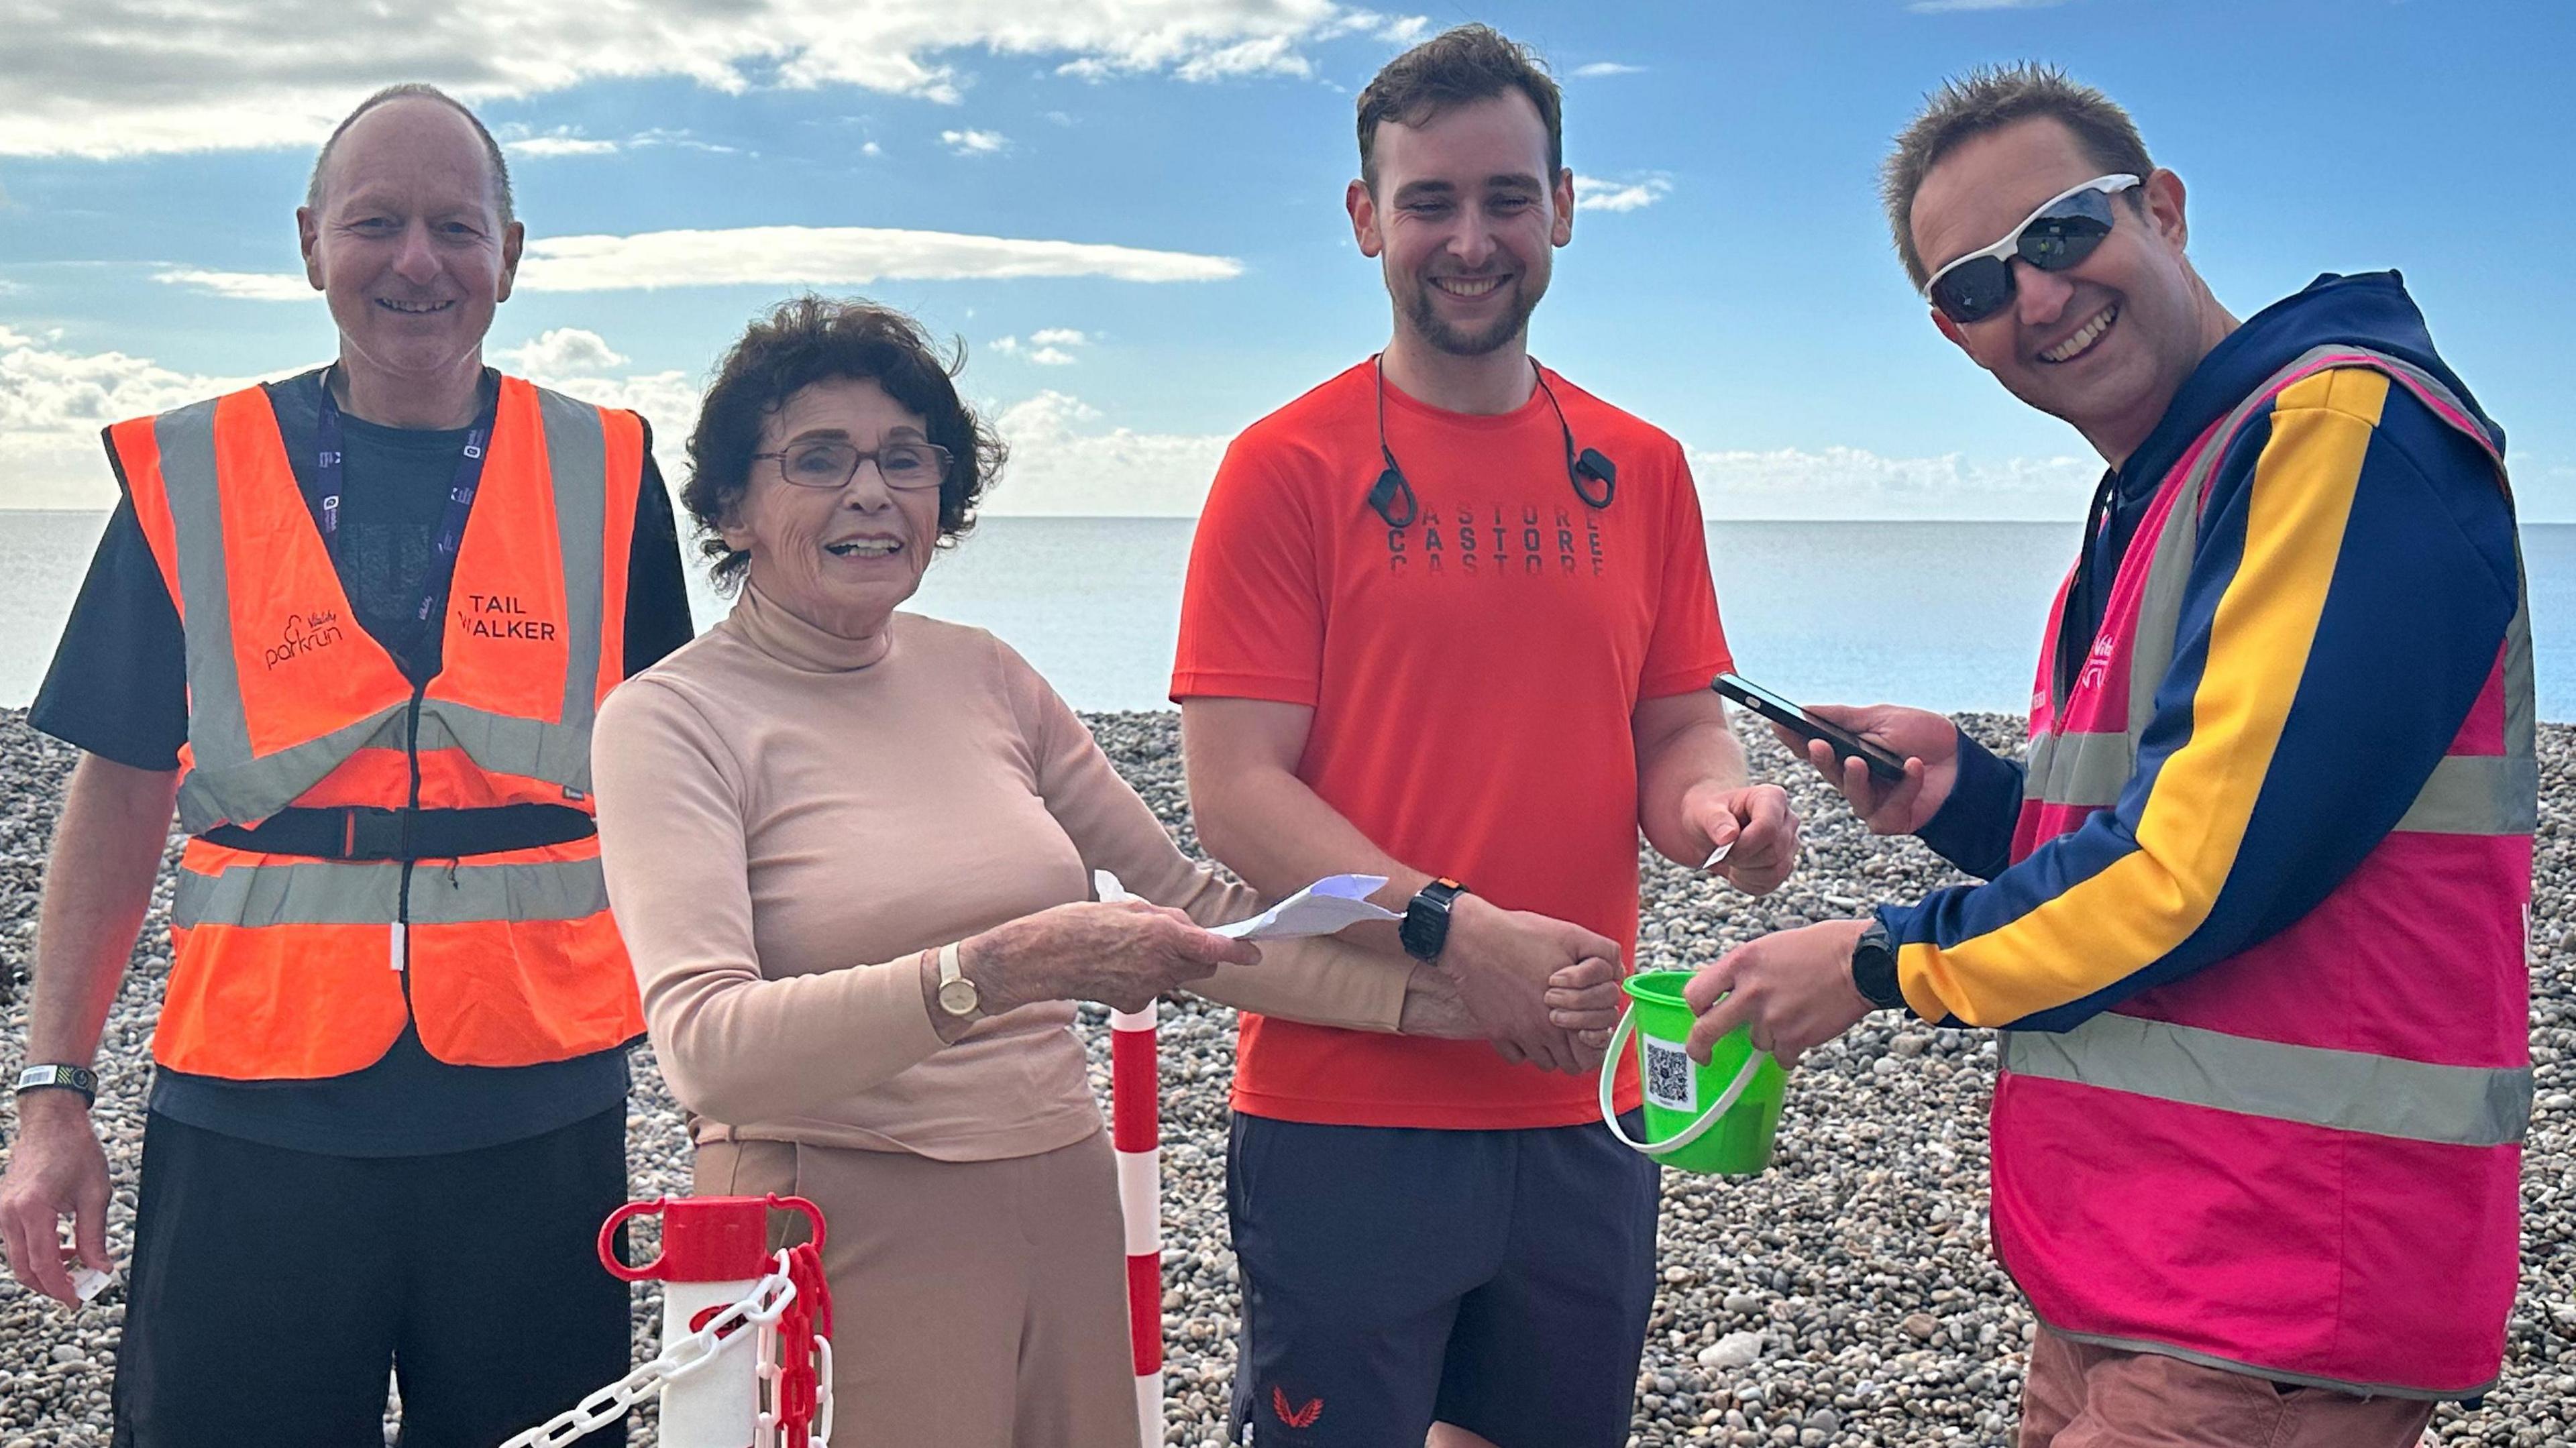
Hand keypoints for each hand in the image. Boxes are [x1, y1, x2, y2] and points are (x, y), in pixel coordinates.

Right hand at [0, 1091, 114, 1306]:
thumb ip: (94, 1236)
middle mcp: (8, 1213)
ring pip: (16, 1258)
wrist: (52, 1123)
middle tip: (76, 1292)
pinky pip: (14, 1243)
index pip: (43, 1264)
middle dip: (49, 1286)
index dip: (60, 1288)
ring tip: (74, 1268)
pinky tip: (60, 1250)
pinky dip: (34, 1254)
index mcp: (32, 1209)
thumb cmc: (77, 1152)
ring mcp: (0, 1210)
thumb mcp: (96, 1195)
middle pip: (23, 1268)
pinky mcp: (2, 1208)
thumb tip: (101, 1269)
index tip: (78, 1300)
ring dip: (42, 1270)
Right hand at [962, 898, 1261, 1015]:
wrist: (1040, 958)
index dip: (1240, 950)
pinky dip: (1147, 977)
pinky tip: (1118, 966)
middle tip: (1176, 935)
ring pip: (1179, 976)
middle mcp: (1159, 966)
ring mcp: (1147, 989)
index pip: (1214, 947)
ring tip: (1134, 946)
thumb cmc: (1078, 923)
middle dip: (1202, 953)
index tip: (1255, 951)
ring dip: (1172, 963)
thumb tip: (1190, 929)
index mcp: (1160, 935)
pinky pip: (1154, 989)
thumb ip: (1166, 918)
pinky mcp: (1133, 1004)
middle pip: (1203, 965)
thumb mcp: (1127, 906)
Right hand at [1436, 895, 1621, 1075]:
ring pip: (1545, 1064)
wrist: (1474, 939)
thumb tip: (1617, 973)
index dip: (1594, 1042)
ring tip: (1546, 1025)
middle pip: (1571, 1065)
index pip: (1592, 1053)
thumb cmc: (1520, 935)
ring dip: (1550, 1050)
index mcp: (1569, 1010)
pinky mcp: (1496, 1033)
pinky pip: (1516, 1057)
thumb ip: (1603, 955)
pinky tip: (1522, 1025)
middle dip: (1574, 1049)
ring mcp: (1519, 1034)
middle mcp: (1544, 1030)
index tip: (1588, 1027)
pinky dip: (1521, 1048)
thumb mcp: (1571, 935)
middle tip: (1570, 1029)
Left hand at [1682, 782, 1798, 894]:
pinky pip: (1772, 883)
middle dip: (1741, 859)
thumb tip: (1729, 837)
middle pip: (1773, 853)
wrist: (1712, 828)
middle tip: (1721, 853)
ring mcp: (1790, 843)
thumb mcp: (1704, 812)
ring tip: (1729, 859)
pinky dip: (1748, 882)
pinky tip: (1737, 869)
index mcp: (1772, 797)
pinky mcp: (1786, 864)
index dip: (1743, 845)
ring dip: (1744, 872)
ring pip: (1775, 871)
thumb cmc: (1709, 814)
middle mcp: (1788, 819)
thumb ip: (1715, 821)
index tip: (1722, 847)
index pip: (1768, 829)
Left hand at [1682, 919, 1878, 1068]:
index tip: (1700, 1015)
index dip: (1696, 1007)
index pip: (1696, 993)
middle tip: (1703, 1057)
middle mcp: (1750, 992)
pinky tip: (1805, 1030)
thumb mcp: (1770, 947)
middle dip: (1700, 1048)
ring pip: (1756, 1041)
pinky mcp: (1795, 1038)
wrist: (1862, 962)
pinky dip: (1790, 1050)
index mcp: (1741, 962)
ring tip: (1794, 1013)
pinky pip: (1781, 1057)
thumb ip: (1744, 970)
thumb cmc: (1821, 948)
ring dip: (1770, 1035)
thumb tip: (1724, 991)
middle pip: (1707, 1029)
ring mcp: (1771, 1018)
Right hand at [1779, 705, 1958, 835]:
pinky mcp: (1890, 820)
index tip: (1778, 724)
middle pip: (1828, 771)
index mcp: (1848, 752)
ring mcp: (1871, 802)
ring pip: (1851, 793)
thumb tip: (1804, 709)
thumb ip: (1844, 717)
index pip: (1815, 747)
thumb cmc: (1924, 738)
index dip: (1795, 738)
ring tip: (1859, 761)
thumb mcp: (1882, 718)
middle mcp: (1854, 779)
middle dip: (1820, 758)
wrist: (1965, 763)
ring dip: (1854, 777)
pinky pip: (1886, 808)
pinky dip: (1903, 786)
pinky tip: (1913, 766)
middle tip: (1815, 745)